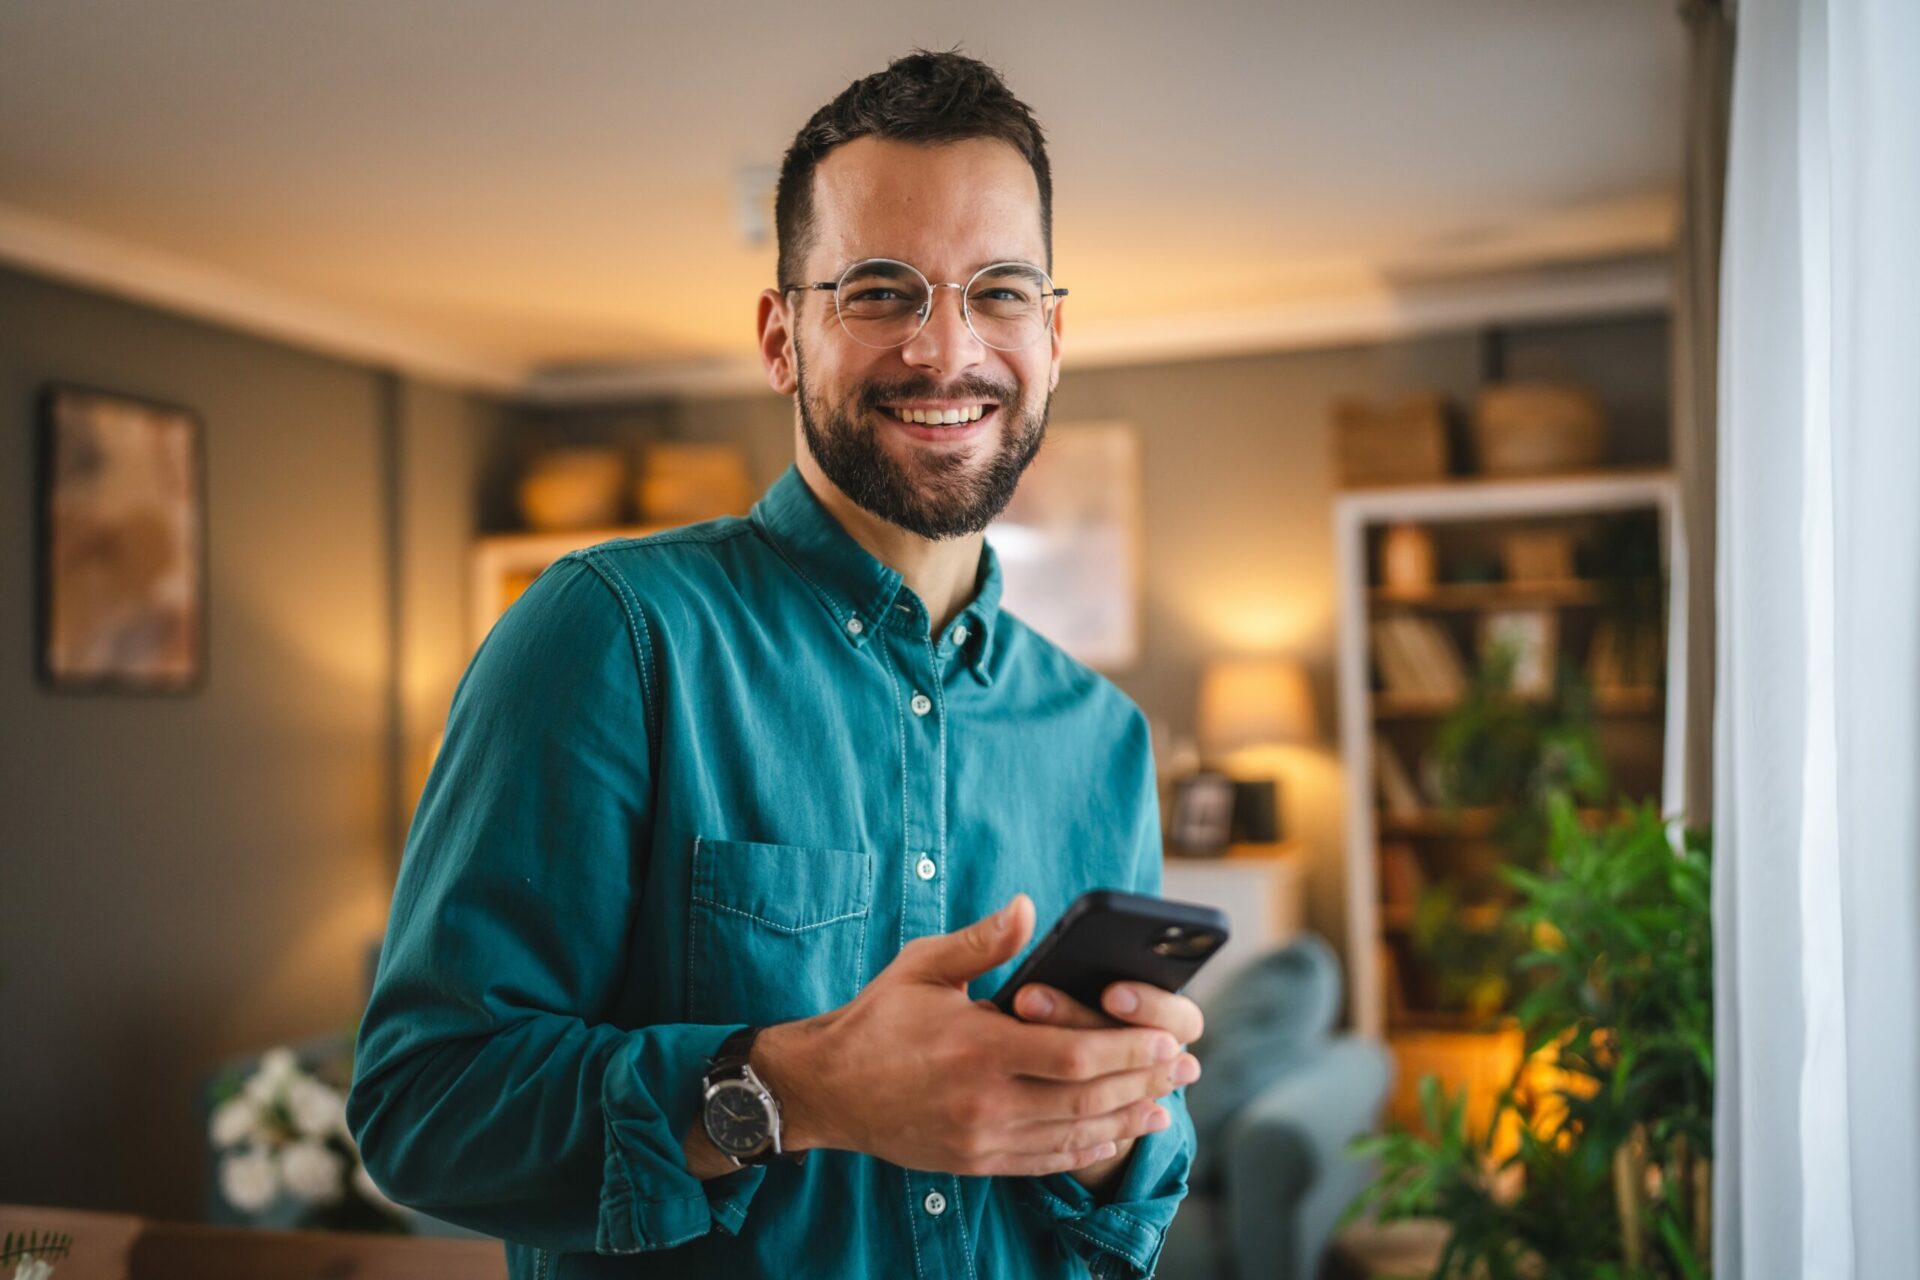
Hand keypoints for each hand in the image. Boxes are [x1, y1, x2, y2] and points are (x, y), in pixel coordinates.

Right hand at [749, 895, 1188, 1177]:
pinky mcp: (976, 1162)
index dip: (1130, 1049)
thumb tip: (1029, 907)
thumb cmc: (877, 1019)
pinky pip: (1046, 1161)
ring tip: (1165, 1106)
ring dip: (1127, 1119)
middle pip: (1087, 1098)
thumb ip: (982, 942)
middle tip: (1185, 1069)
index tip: (1167, 1039)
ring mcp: (982, 1139)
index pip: (1075, 1054)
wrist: (828, 1089)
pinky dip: (1087, 1150)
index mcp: (977, 1048)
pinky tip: (1113, 1135)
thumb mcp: (923, 967)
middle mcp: (985, 1101)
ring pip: (1074, 1134)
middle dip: (1144, 1082)